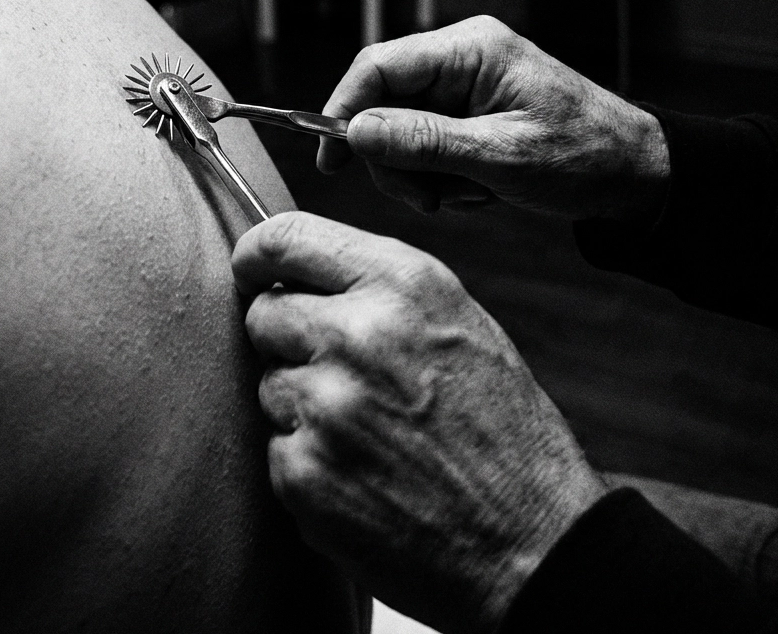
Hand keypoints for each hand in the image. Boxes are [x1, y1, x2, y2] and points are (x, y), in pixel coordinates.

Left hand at [234, 212, 605, 633]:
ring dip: (303, 407)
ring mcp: (326, 406)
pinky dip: (309, 465)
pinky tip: (366, 479)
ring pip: (269, 385)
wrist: (534, 545)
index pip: (284, 239)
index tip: (252, 273)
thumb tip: (292, 271)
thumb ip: (376, 285)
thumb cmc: (501, 429)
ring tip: (372, 436)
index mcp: (402, 284)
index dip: (256, 257)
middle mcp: (358, 334)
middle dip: (288, 339)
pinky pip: (277, 450)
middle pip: (263, 314)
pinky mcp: (304, 473)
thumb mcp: (459, 322)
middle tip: (342, 375)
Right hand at [318, 16, 668, 222]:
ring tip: (467, 195)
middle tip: (425, 199)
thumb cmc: (585, 155)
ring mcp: (462, 87)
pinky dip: (439, 178)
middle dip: (394, 159)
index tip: (332, 158)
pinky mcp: (465, 115)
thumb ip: (424, 142)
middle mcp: (460, 60)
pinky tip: (476, 190)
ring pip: (398, 132)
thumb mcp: (502, 156)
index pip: (378, 66)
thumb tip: (355, 131)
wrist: (634, 173)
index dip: (344, 110)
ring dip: (421, 176)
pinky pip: (423, 147)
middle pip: (382, 103)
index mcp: (470, 49)